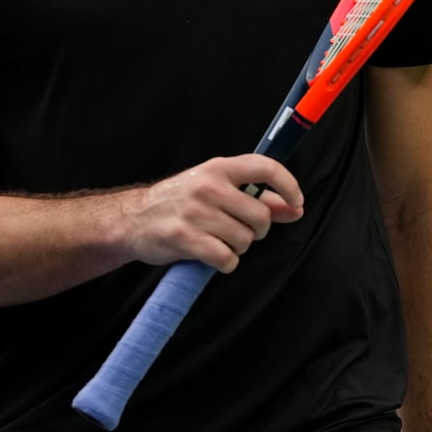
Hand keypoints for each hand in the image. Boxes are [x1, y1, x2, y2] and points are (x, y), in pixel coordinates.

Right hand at [122, 155, 303, 273]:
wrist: (134, 219)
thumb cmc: (181, 203)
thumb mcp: (217, 190)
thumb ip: (258, 198)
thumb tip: (295, 209)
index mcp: (219, 168)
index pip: (265, 167)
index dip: (289, 185)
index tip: (296, 202)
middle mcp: (208, 186)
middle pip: (260, 216)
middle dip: (256, 230)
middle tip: (239, 231)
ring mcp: (195, 211)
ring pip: (244, 240)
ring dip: (238, 248)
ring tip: (220, 242)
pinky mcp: (184, 237)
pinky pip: (226, 259)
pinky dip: (226, 263)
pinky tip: (213, 256)